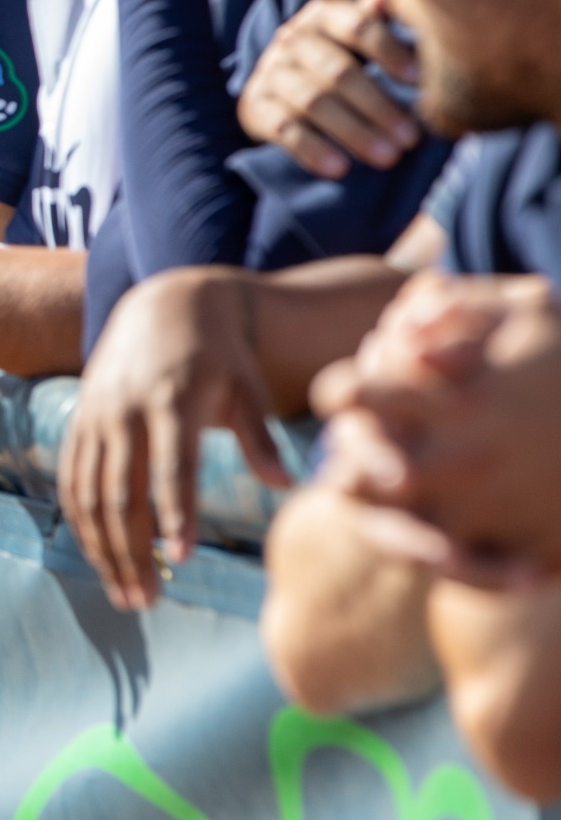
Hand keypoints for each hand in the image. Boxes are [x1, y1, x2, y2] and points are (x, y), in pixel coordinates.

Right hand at [61, 268, 291, 610]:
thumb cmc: (219, 354)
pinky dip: (82, 524)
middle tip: (149, 601)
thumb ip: (260, 435)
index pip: (172, 467)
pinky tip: (100, 558)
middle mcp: (126, 411)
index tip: (183, 558)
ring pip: (90, 494)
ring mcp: (96, 418)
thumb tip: (286, 485)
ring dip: (104, 549)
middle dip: (133, 552)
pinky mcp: (80, 423)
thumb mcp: (247, 384)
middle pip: (123, 492)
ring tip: (127, 595)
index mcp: (172, 400)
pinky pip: (71, 481)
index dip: (176, 513)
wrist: (162, 305)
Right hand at [238, 0, 421, 178]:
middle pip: (338, 72)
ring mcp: (269, 73)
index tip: (420, 82)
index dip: (390, 52)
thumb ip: (379, 20)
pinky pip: (284, 129)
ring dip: (354, 132)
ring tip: (388, 158)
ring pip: (313, 103)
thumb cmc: (337, 59)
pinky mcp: (254, 106)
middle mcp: (290, 39)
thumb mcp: (358, 37)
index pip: (357, 27)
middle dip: (378, 106)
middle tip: (412, 138)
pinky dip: (312, 150)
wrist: (279, 88)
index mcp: (322, 15)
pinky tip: (340, 169)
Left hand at [314, 272, 560, 583]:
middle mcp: (466, 466)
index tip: (353, 386)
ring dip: (384, 504)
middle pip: (353, 473)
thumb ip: (455, 307)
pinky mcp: (520, 556)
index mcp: (461, 403)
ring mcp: (490, 518)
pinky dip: (437, 547)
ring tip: (401, 476)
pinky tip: (446, 514)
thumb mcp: (530, 306)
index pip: (351, 396)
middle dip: (352, 451)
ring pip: (389, 528)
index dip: (342, 388)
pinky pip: (451, 566)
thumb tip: (399, 332)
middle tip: (367, 437)